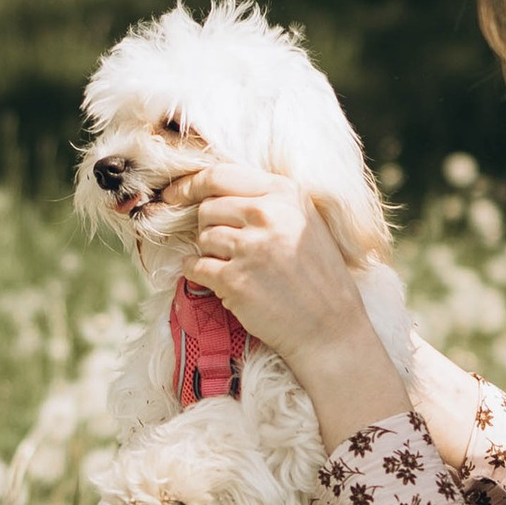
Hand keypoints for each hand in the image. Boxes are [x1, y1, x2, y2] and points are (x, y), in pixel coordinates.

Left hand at [164, 158, 411, 450]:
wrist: (331, 329)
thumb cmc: (317, 277)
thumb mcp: (305, 222)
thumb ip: (268, 200)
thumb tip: (214, 191)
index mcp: (285, 193)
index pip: (220, 175)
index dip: (190, 184)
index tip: (174, 194)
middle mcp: (267, 215)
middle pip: (207, 207)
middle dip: (209, 227)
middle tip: (230, 249)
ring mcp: (250, 247)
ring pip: (202, 238)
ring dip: (211, 253)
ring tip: (239, 268)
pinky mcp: (235, 280)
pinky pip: (194, 267)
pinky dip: (197, 273)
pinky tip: (219, 281)